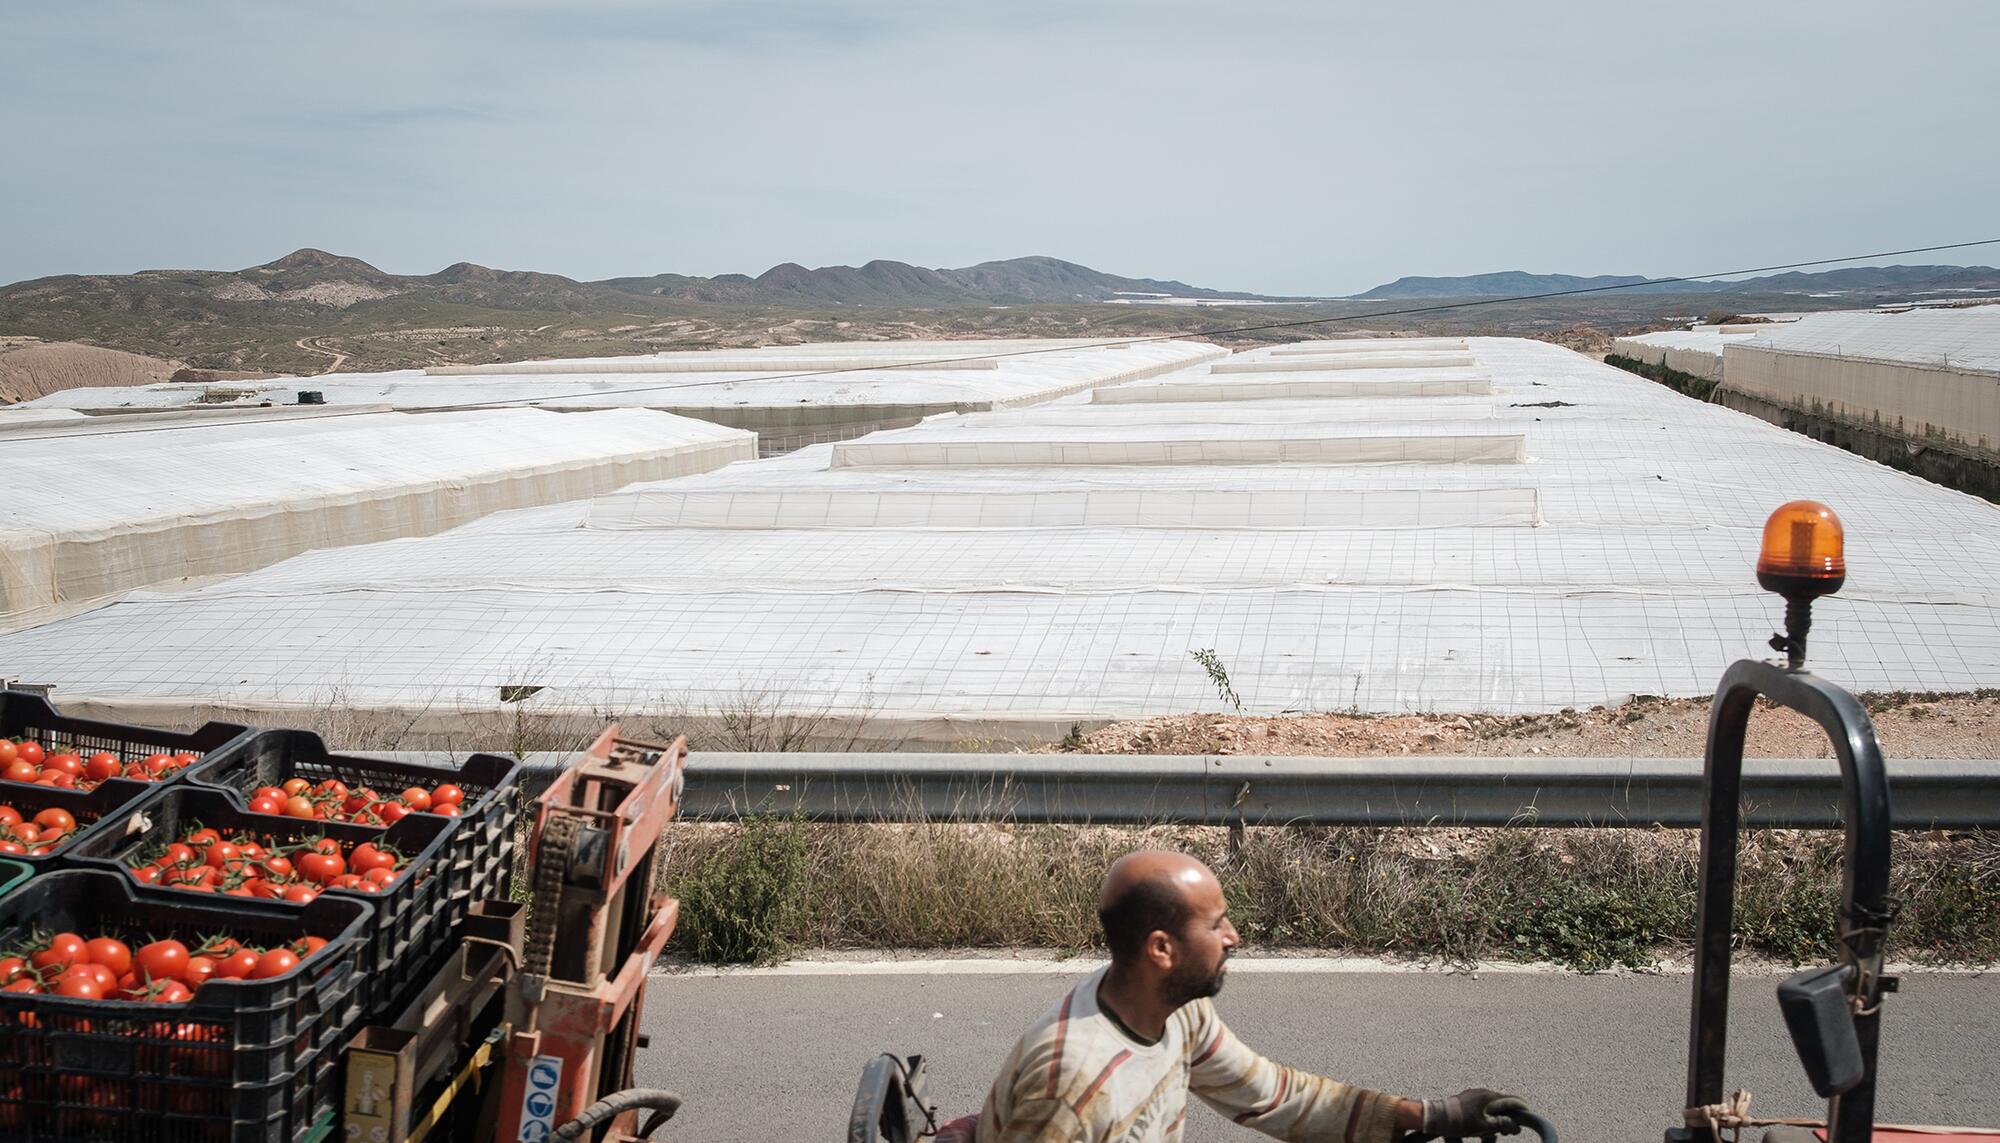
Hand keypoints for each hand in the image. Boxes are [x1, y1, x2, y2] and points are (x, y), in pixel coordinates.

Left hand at [1412, 1088, 1527, 1140]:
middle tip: (1511, 1131)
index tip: (1529, 1114)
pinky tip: (1482, 1130)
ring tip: (1495, 1134)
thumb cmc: (1459, 1121)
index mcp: (1489, 1097)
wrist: (1435, 1117)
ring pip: (1491, 1108)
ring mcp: (1473, 1095)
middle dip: (1509, 1117)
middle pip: (1502, 1104)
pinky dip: (1486, 1119)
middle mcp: (1482, 1093)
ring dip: (1496, 1120)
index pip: (1512, 1099)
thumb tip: (1515, 1125)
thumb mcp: (1484, 1127)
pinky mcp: (1465, 1100)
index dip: (1522, 1108)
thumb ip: (1501, 1125)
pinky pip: (1481, 1109)